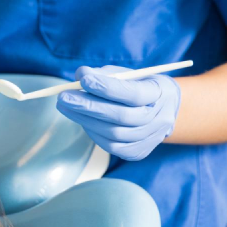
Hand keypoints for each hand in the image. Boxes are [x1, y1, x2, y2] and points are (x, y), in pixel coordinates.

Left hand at [55, 65, 181, 161]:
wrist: (162, 110)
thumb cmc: (139, 86)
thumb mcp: (127, 74)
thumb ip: (105, 73)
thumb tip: (80, 74)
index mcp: (160, 94)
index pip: (133, 94)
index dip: (107, 88)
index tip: (84, 80)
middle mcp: (159, 119)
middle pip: (122, 117)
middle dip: (89, 106)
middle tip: (63, 97)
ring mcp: (150, 139)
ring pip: (113, 134)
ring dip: (85, 119)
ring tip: (66, 106)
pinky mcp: (138, 152)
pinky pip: (111, 146)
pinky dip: (93, 132)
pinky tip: (82, 120)